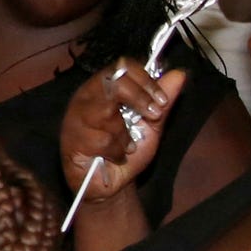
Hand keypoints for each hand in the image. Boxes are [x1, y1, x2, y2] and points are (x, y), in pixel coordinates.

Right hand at [56, 58, 188, 210]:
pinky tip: (114, 157)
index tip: (162, 100)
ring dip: (126, 134)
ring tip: (127, 146)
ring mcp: (75, 116)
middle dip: (139, 98)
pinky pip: (101, 140)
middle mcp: (86, 96)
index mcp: (105, 88)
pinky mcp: (71, 139)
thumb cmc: (126, 151)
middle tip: (152, 116)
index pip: (122, 66)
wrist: (111, 185)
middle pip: (113, 81)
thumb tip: (180, 74)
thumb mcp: (151, 125)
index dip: (145, 79)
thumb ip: (163, 101)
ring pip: (108, 113)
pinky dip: (116, 152)